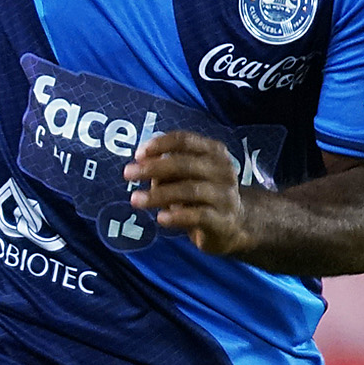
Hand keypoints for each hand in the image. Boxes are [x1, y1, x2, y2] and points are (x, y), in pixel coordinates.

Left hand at [128, 131, 248, 254]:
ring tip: (135, 199)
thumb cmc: (203, 194)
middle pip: (184, 163)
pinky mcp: (223, 220)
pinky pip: (198, 216)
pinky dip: (177, 216)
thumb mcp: (187, 176)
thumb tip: (140, 163)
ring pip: (189, 190)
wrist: (236, 224)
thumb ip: (167, 168)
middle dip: (153, 167)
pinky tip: (160, 218)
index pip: (185, 140)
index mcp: (214, 152)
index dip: (160, 144)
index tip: (138, 154)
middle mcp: (223, 170)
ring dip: (158, 194)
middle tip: (127, 173)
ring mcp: (225, 195)